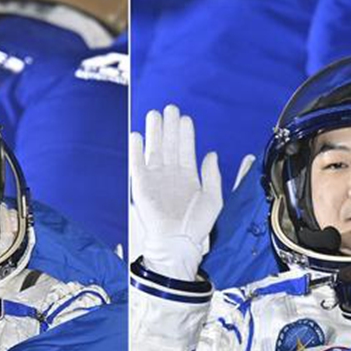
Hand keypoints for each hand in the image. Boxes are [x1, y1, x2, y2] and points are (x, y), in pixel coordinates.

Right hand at [129, 104, 221, 279]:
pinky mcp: (141, 187)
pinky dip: (136, 150)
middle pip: (169, 145)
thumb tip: (211, 153)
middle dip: (169, 127)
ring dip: (154, 132)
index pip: (185, 149)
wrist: (177, 243)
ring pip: (154, 150)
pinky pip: (137, 164)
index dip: (185, 134)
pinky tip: (137, 136)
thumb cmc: (196, 226)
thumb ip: (213, 175)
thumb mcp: (213, 198)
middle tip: (171, 108)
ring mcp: (155, 180)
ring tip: (155, 114)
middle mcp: (170, 176)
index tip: (186, 118)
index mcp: (188, 178)